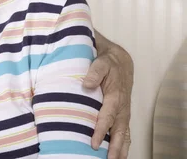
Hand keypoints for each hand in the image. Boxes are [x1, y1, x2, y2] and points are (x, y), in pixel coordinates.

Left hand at [83, 31, 133, 158]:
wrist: (120, 60)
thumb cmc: (108, 62)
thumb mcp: (101, 62)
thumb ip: (94, 72)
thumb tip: (86, 84)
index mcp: (115, 96)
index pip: (107, 117)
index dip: (101, 131)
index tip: (95, 144)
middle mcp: (121, 107)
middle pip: (119, 131)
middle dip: (115, 147)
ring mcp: (123, 112)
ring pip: (124, 134)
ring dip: (121, 149)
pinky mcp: (122, 113)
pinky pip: (124, 131)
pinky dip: (123, 144)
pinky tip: (118, 154)